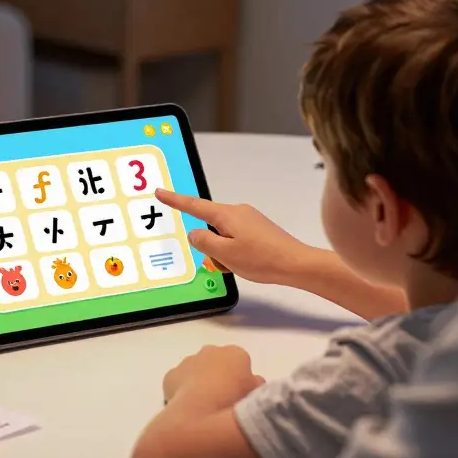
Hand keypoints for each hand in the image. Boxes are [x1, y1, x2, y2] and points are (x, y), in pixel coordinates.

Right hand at [155, 188, 322, 286]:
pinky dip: (234, 252)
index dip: (175, 200)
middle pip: (210, 226)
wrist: (296, 263)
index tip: (161, 192)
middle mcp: (237, 212)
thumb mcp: (225, 254)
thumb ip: (203, 242)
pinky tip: (247, 263)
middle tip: (223, 262)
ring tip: (239, 265)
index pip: (194, 205)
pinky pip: (235, 239)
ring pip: (223, 235)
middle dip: (210, 246)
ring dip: (224, 252)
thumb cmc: (263, 258)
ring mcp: (249, 220)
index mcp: (227, 214)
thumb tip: (194, 233)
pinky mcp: (257, 229)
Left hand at [162, 345, 264, 407]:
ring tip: (203, 406)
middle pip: (217, 362)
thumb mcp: (256, 396)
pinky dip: (181, 390)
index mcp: (236, 353)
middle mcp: (210, 350)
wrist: (202, 416)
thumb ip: (255, 385)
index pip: (241, 363)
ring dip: (199, 382)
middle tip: (221, 400)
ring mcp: (188, 361)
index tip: (239, 397)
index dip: (241, 381)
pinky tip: (187, 406)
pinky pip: (178, 381)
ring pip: (196, 369)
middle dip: (219, 376)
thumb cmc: (235, 405)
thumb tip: (252, 383)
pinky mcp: (171, 374)